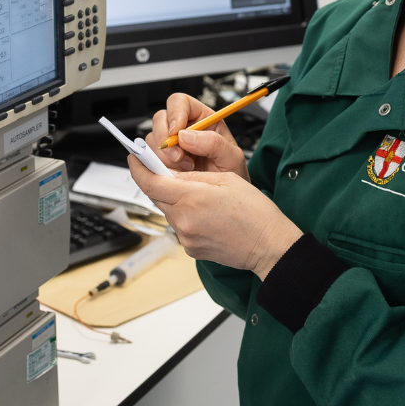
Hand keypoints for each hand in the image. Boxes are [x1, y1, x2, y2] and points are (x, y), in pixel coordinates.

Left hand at [126, 159, 301, 278]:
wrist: (269, 245)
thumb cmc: (255, 211)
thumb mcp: (225, 179)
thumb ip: (191, 176)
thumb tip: (168, 172)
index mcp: (191, 198)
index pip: (149, 182)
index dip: (138, 168)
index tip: (135, 157)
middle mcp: (183, 221)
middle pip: (157, 196)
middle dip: (161, 182)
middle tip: (174, 172)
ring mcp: (186, 237)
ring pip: (169, 211)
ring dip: (176, 200)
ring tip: (203, 197)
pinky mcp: (191, 249)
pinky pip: (180, 226)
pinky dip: (186, 216)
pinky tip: (207, 215)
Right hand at [147, 93, 248, 179]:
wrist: (226, 197)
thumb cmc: (231, 172)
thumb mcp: (232, 157)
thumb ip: (214, 143)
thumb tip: (186, 136)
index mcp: (202, 119)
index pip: (180, 102)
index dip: (175, 113)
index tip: (176, 131)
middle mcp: (184, 128)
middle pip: (161, 118)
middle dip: (165, 138)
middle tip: (178, 156)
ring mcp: (171, 145)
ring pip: (152, 138)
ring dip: (164, 155)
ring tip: (185, 167)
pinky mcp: (163, 161)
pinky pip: (150, 157)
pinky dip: (158, 166)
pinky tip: (176, 173)